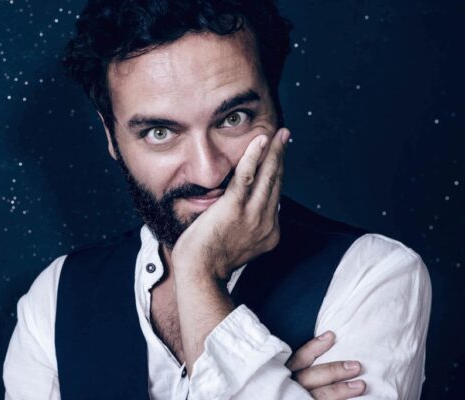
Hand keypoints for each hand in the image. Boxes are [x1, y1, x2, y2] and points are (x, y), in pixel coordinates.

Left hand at [171, 126, 288, 280]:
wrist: (200, 273)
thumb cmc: (211, 260)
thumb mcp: (239, 244)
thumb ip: (247, 227)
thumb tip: (246, 212)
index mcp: (269, 232)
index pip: (275, 196)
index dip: (277, 173)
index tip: (277, 158)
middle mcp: (266, 222)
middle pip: (276, 182)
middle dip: (281, 157)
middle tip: (284, 136)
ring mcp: (252, 215)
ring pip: (267, 176)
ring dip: (274, 151)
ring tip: (280, 134)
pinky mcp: (234, 207)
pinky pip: (248, 176)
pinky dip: (255, 156)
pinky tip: (261, 141)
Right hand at [286, 331, 366, 398]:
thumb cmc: (303, 386)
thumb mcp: (300, 374)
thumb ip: (311, 365)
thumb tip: (333, 341)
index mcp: (288, 373)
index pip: (300, 358)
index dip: (314, 346)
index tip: (331, 335)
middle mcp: (292, 386)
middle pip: (310, 377)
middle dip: (333, 370)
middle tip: (356, 366)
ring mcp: (300, 399)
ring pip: (320, 395)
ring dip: (341, 389)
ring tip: (361, 385)